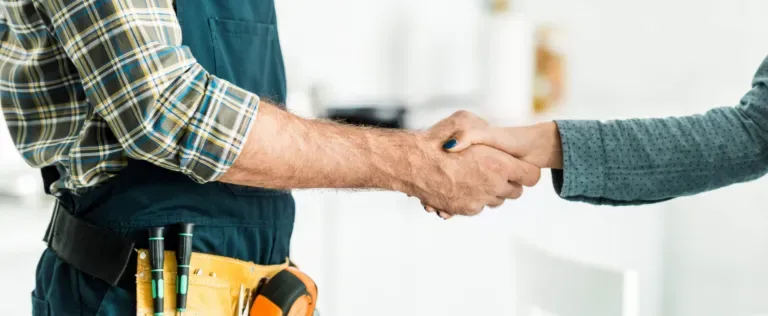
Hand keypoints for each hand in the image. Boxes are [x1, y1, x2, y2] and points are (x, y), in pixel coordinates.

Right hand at [407, 111, 541, 216]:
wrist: (412, 163)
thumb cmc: (437, 139)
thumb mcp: (465, 120)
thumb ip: (482, 128)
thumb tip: (487, 135)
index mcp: (500, 164)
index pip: (531, 176)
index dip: (525, 170)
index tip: (516, 166)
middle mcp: (493, 185)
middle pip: (516, 192)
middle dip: (508, 182)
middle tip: (494, 170)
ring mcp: (479, 200)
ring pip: (496, 201)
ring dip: (490, 191)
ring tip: (475, 176)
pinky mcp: (465, 209)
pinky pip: (477, 207)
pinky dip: (472, 198)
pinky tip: (460, 185)